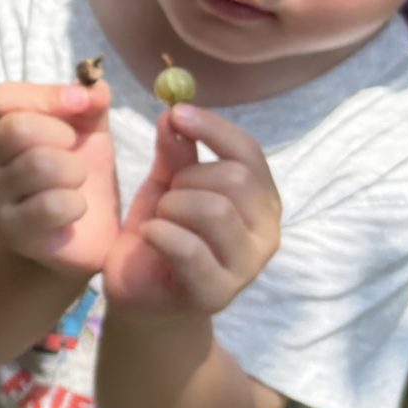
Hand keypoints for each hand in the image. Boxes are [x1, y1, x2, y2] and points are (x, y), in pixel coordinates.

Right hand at [0, 79, 117, 278]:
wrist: (81, 236)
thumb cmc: (76, 175)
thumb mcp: (87, 131)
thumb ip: (89, 103)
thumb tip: (95, 88)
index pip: (2, 98)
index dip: (46, 96)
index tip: (81, 104)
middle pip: (15, 129)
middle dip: (60, 134)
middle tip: (75, 149)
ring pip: (37, 165)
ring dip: (74, 170)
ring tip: (78, 181)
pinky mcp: (15, 234)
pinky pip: (51, 206)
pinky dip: (76, 204)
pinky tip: (76, 210)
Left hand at [103, 106, 281, 317]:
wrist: (141, 295)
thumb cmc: (162, 235)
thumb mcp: (166, 185)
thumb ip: (175, 152)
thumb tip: (173, 112)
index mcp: (261, 200)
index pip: (249, 153)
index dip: (213, 129)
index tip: (176, 113)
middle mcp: (266, 232)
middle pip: (235, 179)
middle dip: (187, 178)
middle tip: (166, 196)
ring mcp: (246, 267)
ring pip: (214, 210)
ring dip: (172, 207)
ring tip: (160, 220)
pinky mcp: (217, 293)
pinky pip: (188, 247)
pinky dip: (160, 233)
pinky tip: (150, 237)